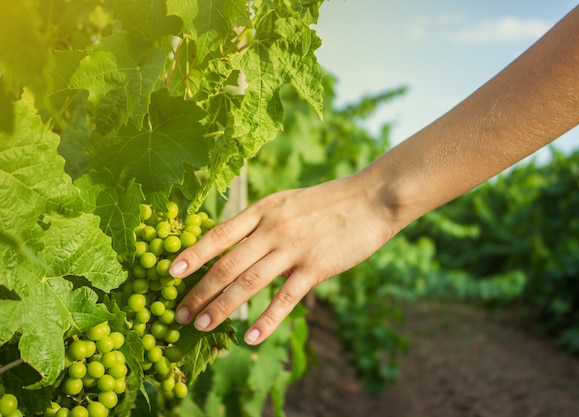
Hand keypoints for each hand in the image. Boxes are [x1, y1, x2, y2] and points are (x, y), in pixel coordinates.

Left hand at [168, 175, 394, 344]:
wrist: (370, 199)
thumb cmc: (328, 203)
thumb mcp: (287, 202)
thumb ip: (262, 222)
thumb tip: (235, 244)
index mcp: (263, 210)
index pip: (219, 235)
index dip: (192, 255)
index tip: (170, 273)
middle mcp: (272, 229)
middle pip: (227, 265)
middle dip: (199, 292)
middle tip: (178, 314)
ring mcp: (293, 248)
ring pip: (248, 282)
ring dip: (222, 307)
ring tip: (201, 326)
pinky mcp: (315, 267)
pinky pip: (284, 298)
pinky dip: (266, 319)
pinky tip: (250, 336)